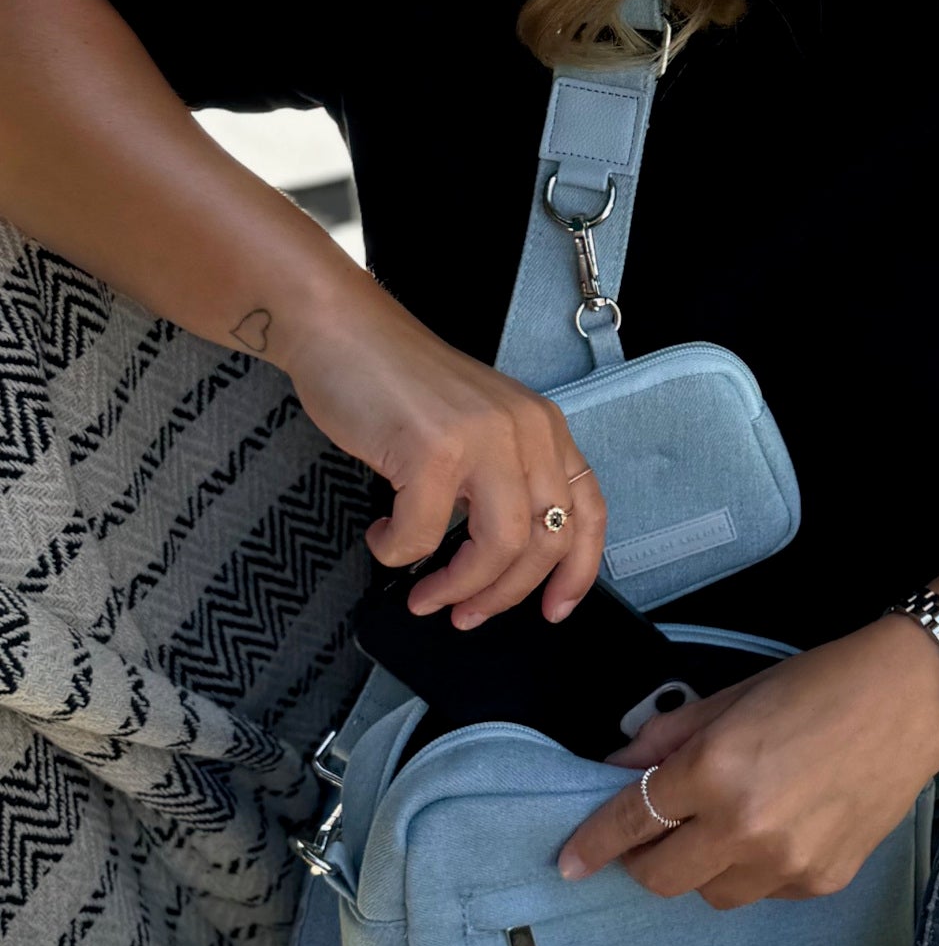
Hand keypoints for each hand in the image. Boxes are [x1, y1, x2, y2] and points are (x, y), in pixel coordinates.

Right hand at [280, 279, 604, 626]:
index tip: (552, 611)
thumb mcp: (478, 426)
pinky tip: (381, 535)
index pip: (588, 510)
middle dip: (502, 594)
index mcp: (543, 426)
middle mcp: (526, 429)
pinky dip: (397, 551)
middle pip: (543, 543)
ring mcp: (483, 437)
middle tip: (463, 613)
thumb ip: (501, 478)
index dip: (577, 571)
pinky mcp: (434, 449)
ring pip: (499, 548)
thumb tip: (501, 563)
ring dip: (458, 587)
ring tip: (424, 594)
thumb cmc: (399, 384)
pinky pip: (423, 536)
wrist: (343, 331)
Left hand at [557, 616, 938, 907]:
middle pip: (662, 879)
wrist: (911, 699)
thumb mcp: (730, 697)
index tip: (570, 863)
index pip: (633, 822)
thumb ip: (667, 738)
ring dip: (702, 866)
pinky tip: (778, 825)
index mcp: (715, 770)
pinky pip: (765, 892)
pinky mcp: (822, 881)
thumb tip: (617, 768)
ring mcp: (788, 863)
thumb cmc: (818, 683)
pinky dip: (754, 867)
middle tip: (654, 832)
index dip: (593, 845)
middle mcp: (746, 827)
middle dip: (644, 859)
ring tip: (727, 821)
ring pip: (712, 893)